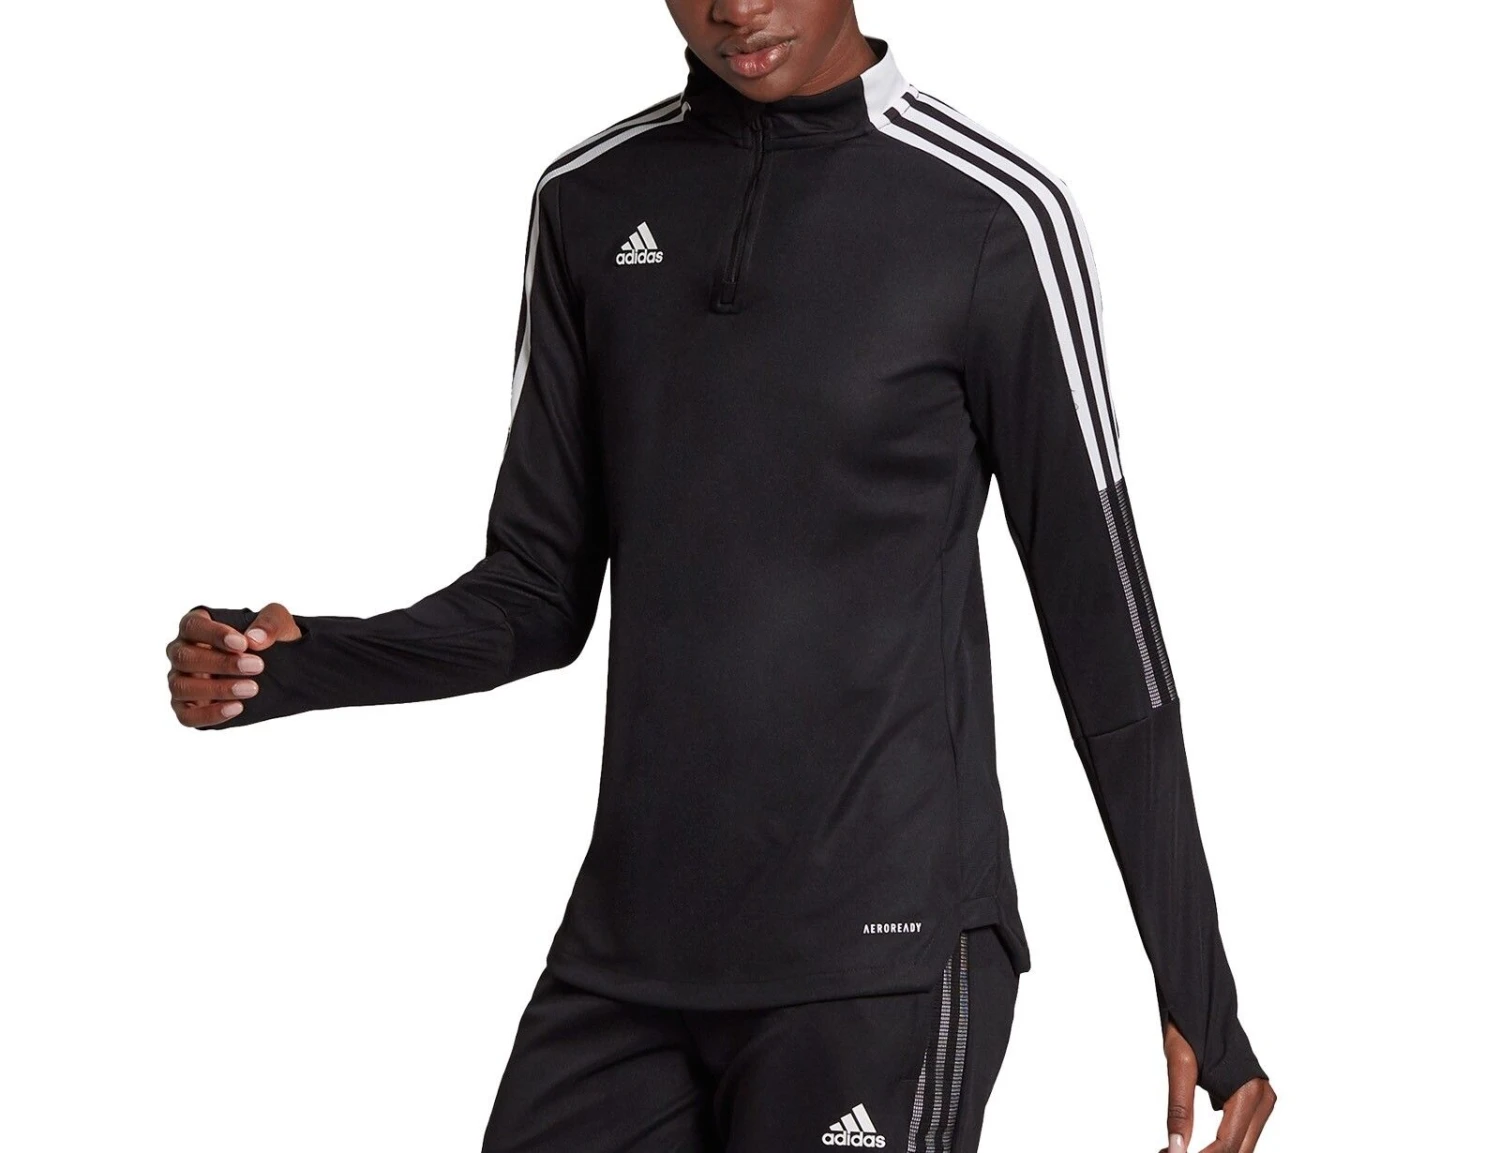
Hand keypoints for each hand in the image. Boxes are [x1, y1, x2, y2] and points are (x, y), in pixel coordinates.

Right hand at [166, 604, 301, 726]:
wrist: (279, 668)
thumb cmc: (268, 639)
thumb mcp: (279, 623)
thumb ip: (270, 623)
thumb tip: (255, 638)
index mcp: (196, 627)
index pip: (191, 626)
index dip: (214, 634)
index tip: (243, 644)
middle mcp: (181, 653)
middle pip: (184, 657)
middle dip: (221, 663)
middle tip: (256, 667)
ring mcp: (180, 681)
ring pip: (181, 687)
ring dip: (217, 689)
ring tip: (252, 688)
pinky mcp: (186, 707)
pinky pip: (186, 715)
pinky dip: (209, 714)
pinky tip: (237, 708)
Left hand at [1161, 1020, 1275, 1151]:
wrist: (1202, 998)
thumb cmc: (1191, 1024)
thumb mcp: (1179, 1065)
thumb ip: (1179, 1109)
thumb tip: (1176, 1148)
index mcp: (1249, 1090)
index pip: (1228, 1144)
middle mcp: (1263, 1098)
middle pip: (1239, 1149)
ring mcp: (1262, 1100)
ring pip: (1241, 1145)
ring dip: (1213, 1152)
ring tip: (1174, 1150)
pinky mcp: (1253, 1100)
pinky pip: (1239, 1133)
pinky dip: (1218, 1143)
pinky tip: (1190, 1143)